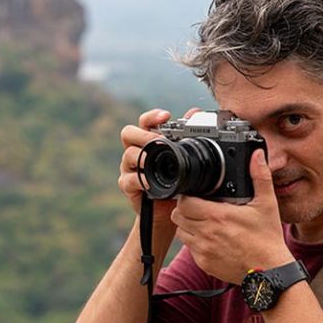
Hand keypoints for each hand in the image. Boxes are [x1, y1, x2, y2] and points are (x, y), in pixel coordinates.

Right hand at [117, 107, 201, 225]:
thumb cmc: (176, 183)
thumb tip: (195, 112)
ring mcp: (129, 168)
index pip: (144, 122)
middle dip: (144, 135)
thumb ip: (187, 135)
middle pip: (128, 133)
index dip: (152, 116)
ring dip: (142, 156)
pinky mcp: (127, 185)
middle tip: (160, 141)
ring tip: (155, 160)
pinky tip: (150, 182)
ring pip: (128, 155)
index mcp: (148, 141)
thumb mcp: (184, 160)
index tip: (166, 116)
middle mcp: (135, 151)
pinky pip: (129, 179)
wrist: (168, 211)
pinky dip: (140, 180)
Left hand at [171, 149, 293, 282]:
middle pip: (178, 216)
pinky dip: (195, 243)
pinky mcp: (204, 264)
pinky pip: (189, 249)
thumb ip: (260, 176)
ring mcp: (203, 250)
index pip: (184, 202)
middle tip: (199, 208)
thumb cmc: (268, 239)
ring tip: (203, 223)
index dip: (187, 197)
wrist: (269, 272)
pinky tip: (209, 239)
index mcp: (218, 216)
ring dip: (188, 226)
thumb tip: (257, 156)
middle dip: (186, 210)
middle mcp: (206, 233)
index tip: (196, 195)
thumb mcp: (267, 204)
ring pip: (181, 232)